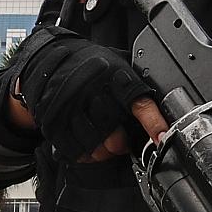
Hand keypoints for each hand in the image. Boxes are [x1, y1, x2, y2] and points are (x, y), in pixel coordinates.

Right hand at [10, 28, 163, 161]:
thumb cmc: (90, 64)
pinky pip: (73, 149)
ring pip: (93, 143)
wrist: (49, 58)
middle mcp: (90, 89)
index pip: (137, 101)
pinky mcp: (53, 120)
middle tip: (122, 141)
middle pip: (113, 129)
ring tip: (105, 143)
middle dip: (121, 141)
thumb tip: (162, 111)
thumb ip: (134, 86)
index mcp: (113, 74)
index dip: (152, 122)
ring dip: (103, 150)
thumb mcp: (117, 64)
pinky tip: (88, 146)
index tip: (161, 137)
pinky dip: (84, 154)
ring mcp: (69, 105)